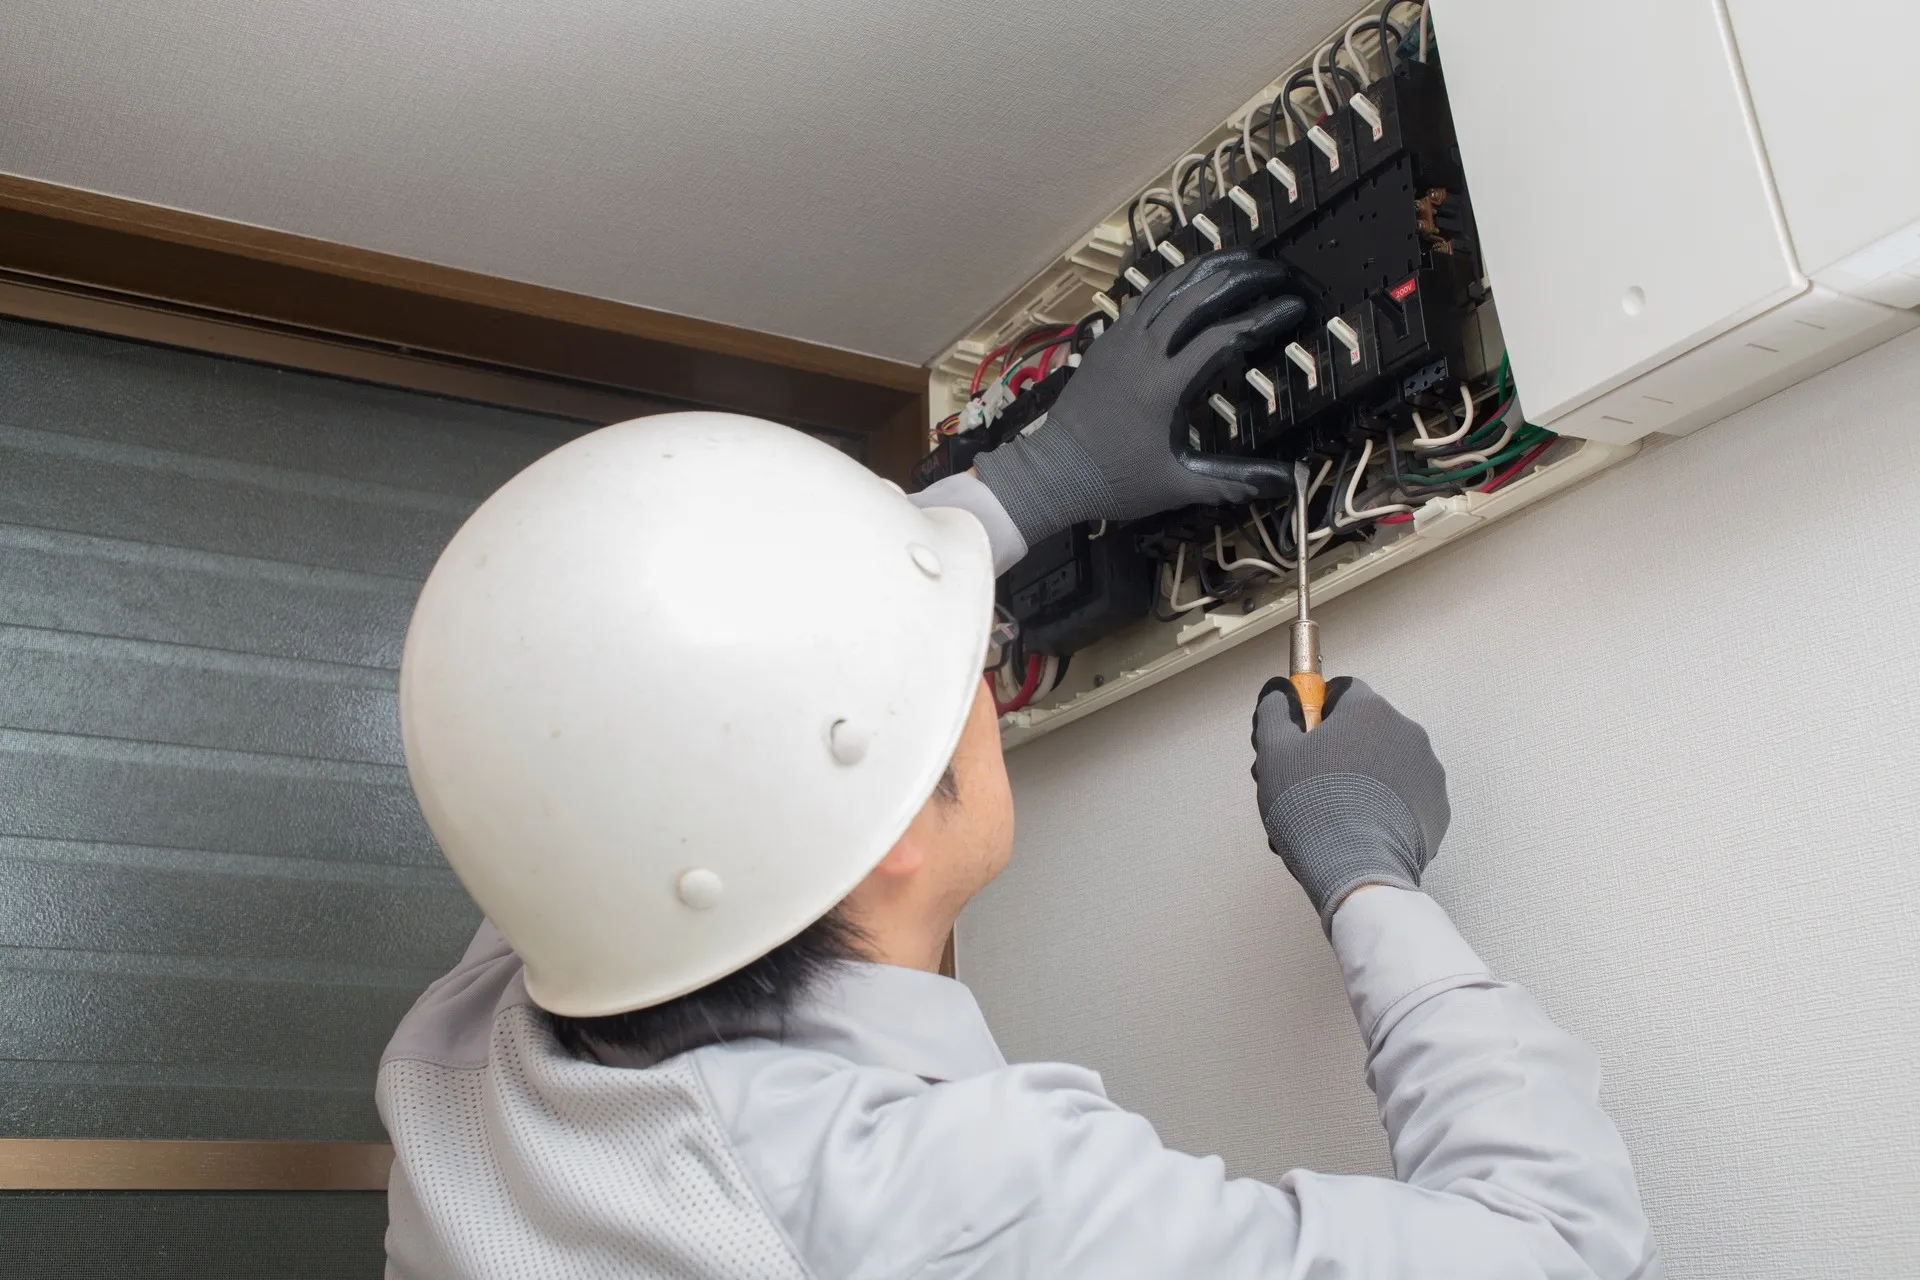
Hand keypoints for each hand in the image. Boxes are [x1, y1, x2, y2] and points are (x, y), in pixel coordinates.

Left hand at [973, 248, 1306, 544]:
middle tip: (1272, 270)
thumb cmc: (1115, 481)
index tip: (1294, 307)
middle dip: (1239, 277)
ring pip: (1164, 289)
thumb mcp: (1176, 485)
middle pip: (1196, 296)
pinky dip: (1166, 286)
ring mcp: (1119, 342)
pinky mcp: (1103, 343)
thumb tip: (1286, 483)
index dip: (1263, 317)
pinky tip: (1184, 281)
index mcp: (1164, 385)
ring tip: (1236, 258)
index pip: (1224, 336)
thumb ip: (1231, 483)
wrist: (1053, 472)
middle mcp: (1142, 352)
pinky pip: (1139, 302)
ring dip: (1203, 270)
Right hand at [1250, 677, 1450, 928]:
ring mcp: (1427, 772)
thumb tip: (1281, 697)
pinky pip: (1406, 797)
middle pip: (1365, 730)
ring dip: (1363, 778)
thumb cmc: (1314, 808)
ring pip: (1386, 764)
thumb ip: (1275, 712)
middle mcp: (1406, 732)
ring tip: (1334, 812)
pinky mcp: (1436, 809)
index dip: (1317, 714)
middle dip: (1340, 750)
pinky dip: (1385, 807)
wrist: (1355, 868)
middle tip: (1312, 782)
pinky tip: (1360, 828)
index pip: (1342, 691)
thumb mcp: (1274, 752)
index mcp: (1369, 710)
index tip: (1304, 739)